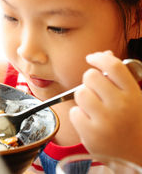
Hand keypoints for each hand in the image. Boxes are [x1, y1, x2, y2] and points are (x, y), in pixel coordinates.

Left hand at [69, 51, 141, 165]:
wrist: (140, 154)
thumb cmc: (134, 122)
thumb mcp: (134, 97)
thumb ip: (119, 77)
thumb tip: (103, 55)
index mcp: (133, 94)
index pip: (113, 66)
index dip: (99, 57)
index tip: (92, 58)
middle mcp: (120, 106)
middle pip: (90, 76)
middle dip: (90, 81)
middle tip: (96, 91)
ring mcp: (106, 122)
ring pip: (80, 93)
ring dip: (84, 97)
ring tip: (94, 107)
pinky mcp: (92, 136)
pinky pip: (74, 113)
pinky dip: (79, 115)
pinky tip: (90, 121)